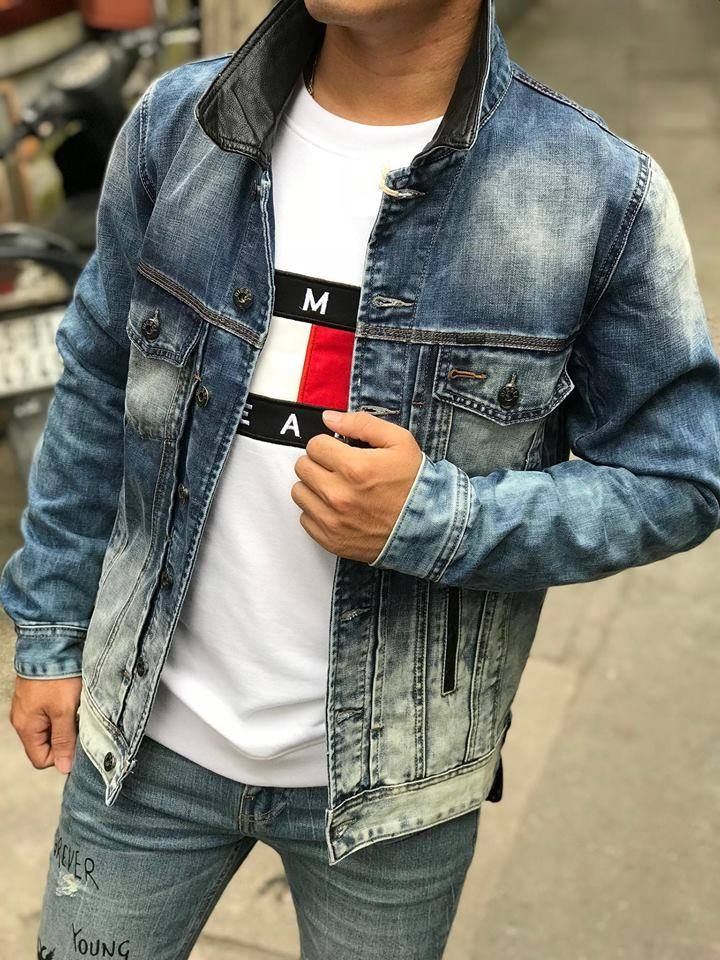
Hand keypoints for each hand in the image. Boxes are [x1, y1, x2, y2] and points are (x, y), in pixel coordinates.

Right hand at [9, 675, 81, 774]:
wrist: (50, 645)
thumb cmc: (56, 678)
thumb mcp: (64, 711)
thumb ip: (64, 740)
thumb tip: (64, 768)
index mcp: (26, 728)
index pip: (41, 760)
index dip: (61, 755)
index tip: (77, 740)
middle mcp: (23, 720)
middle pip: (46, 745)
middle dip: (65, 738)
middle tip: (78, 721)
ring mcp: (29, 708)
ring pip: (50, 728)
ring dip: (65, 723)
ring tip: (75, 708)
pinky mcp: (37, 696)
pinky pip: (50, 714)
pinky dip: (63, 710)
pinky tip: (72, 699)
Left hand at [291, 409, 423, 563]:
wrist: (429, 526)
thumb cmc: (414, 484)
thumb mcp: (399, 441)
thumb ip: (361, 423)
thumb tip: (329, 418)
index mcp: (354, 468)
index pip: (315, 445)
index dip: (328, 444)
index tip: (339, 451)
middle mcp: (338, 495)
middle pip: (303, 467)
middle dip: (318, 463)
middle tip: (337, 468)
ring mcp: (333, 521)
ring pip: (299, 492)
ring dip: (314, 486)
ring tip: (336, 487)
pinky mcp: (331, 540)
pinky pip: (305, 519)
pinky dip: (317, 511)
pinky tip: (337, 509)